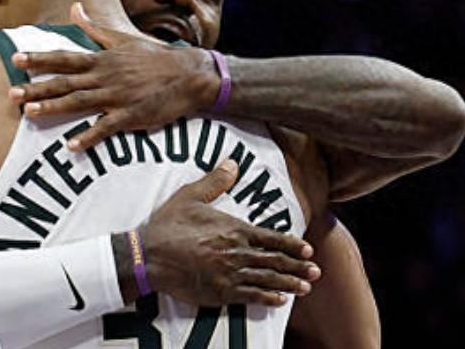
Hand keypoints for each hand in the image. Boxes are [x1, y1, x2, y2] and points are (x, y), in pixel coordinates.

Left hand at [10, 2, 220, 150]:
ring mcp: (118, 96)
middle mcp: (106, 76)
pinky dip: (89, 137)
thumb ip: (95, 29)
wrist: (188, 74)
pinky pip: (106, 127)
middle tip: (11, 94)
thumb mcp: (124, 39)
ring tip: (30, 113)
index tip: (16, 60)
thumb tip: (75, 9)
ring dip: (54, 107)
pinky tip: (71, 146)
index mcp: (103, 59)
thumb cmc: (155, 57)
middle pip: (65, 82)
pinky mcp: (131, 115)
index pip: (65, 58)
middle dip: (37, 87)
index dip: (40, 59)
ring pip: (80, 102)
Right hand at [114, 160, 320, 306]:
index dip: (290, 244)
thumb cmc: (168, 225)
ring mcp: (229, 275)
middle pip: (274, 261)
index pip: (270, 237)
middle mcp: (236, 253)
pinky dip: (267, 299)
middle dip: (297, 267)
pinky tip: (279, 302)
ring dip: (288, 284)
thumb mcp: (190, 196)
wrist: (148, 256)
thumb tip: (233, 162)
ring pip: (266, 280)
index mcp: (233, 229)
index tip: (307, 249)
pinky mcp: (219, 293)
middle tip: (316, 272)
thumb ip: (215, 181)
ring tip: (305, 288)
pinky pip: (249, 297)